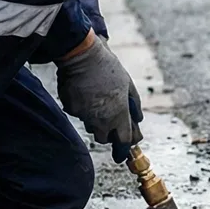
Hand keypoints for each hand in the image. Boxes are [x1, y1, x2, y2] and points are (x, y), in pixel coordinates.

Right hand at [56, 34, 141, 155]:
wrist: (82, 56)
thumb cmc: (108, 68)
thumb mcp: (128, 84)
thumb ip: (134, 105)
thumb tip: (138, 119)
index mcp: (118, 114)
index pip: (123, 140)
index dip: (124, 147)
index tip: (123, 152)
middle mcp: (101, 119)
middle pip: (104, 138)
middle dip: (107, 133)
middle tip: (109, 121)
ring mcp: (84, 116)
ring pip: (90, 127)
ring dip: (95, 121)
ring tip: (97, 101)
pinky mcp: (71, 109)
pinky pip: (78, 115)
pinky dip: (82, 108)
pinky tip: (84, 93)